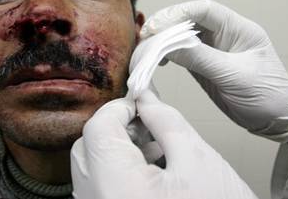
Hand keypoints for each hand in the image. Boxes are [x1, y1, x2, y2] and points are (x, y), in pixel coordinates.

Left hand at [71, 89, 257, 198]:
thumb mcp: (198, 161)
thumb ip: (166, 122)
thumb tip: (147, 99)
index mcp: (118, 188)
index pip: (98, 129)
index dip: (119, 108)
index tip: (140, 103)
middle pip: (88, 148)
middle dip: (116, 128)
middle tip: (146, 122)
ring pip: (92, 168)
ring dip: (117, 149)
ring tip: (154, 147)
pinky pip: (100, 188)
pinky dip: (118, 171)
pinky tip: (149, 170)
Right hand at [140, 0, 287, 142]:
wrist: (278, 120)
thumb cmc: (267, 96)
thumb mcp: (233, 76)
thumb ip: (200, 58)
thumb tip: (168, 45)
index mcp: (239, 29)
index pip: (204, 9)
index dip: (178, 13)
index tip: (157, 27)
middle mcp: (224, 34)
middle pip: (189, 18)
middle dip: (166, 24)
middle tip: (145, 36)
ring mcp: (214, 49)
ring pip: (183, 34)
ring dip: (164, 39)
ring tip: (146, 48)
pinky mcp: (205, 64)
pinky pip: (182, 52)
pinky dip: (168, 53)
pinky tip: (159, 60)